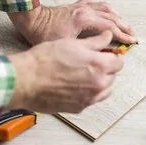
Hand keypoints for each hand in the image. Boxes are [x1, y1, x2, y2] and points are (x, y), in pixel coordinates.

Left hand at [7, 0, 136, 44]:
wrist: (30, 18)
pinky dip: (101, 6)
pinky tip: (103, 8)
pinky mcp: (73, 6)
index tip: (131, 41)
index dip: (122, 35)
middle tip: (132, 34)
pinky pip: (92, 3)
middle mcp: (85, 10)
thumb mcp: (65, 44)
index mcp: (84, 19)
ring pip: (104, 7)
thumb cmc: (43, 33)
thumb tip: (100, 52)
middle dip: (123, 26)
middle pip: (111, 17)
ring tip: (123, 22)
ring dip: (115, 15)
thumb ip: (85, 47)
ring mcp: (80, 6)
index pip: (110, 27)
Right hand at [7, 31, 123, 113]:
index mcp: (99, 66)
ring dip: (99, 82)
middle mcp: (98, 85)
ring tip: (83, 74)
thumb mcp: (72, 43)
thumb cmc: (45, 60)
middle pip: (112, 76)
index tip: (106, 54)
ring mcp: (89, 99)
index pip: (119, 62)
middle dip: (105, 68)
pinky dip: (88, 93)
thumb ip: (95, 42)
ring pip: (104, 90)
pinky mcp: (79, 108)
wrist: (26, 79)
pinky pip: (91, 100)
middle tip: (91, 62)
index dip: (112, 56)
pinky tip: (75, 85)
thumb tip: (107, 36)